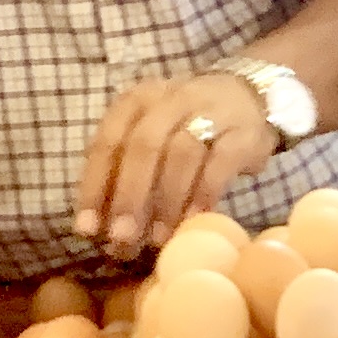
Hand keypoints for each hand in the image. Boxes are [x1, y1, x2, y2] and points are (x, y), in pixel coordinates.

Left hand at [75, 74, 276, 256]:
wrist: (250, 98)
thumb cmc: (187, 127)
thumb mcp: (151, 136)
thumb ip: (125, 171)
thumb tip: (100, 227)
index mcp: (137, 101)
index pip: (108, 142)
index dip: (95, 187)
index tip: (88, 229)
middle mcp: (170, 100)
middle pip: (144, 146)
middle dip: (130, 195)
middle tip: (123, 238)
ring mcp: (209, 112)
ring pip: (181, 154)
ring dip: (166, 200)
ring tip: (158, 238)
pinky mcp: (241, 133)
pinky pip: (220, 164)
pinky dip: (203, 194)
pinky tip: (192, 221)